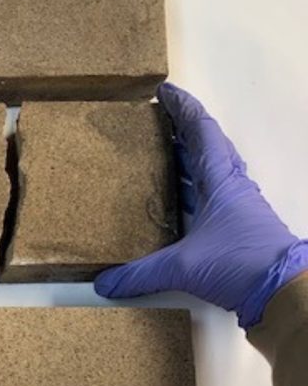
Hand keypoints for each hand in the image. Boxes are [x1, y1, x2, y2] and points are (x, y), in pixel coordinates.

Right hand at [94, 82, 307, 328]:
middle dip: (181, 133)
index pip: (201, 131)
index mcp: (221, 181)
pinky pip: (208, 202)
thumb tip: (104, 283)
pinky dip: (189, 196)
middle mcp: (231, 189)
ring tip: (157, 159)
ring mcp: (236, 210)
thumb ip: (140, 274)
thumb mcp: (183, 266)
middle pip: (206, 148)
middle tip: (155, 125)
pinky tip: (172, 208)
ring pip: (208, 175)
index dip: (183, 109)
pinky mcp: (235, 232)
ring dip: (185, 164)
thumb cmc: (239, 263)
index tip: (164, 93)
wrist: (283, 292)